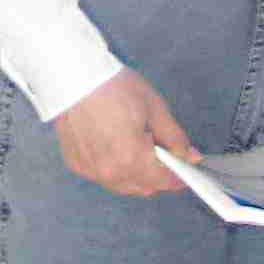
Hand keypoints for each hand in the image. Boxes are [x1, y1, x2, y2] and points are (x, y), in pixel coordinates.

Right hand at [52, 68, 199, 196]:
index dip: (179, 176)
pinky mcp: (77, 164)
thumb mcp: (154, 107)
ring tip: (140, 148)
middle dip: (159, 176)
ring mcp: (91, 170)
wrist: (73, 75)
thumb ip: (175, 138)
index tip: (187, 169)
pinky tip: (116, 146)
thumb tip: (190, 156)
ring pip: (123, 185)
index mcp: (131, 158)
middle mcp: (109, 172)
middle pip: (144, 187)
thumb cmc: (113, 86)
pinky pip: (103, 176)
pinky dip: (115, 168)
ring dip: (137, 175)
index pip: (164, 180)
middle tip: (166, 154)